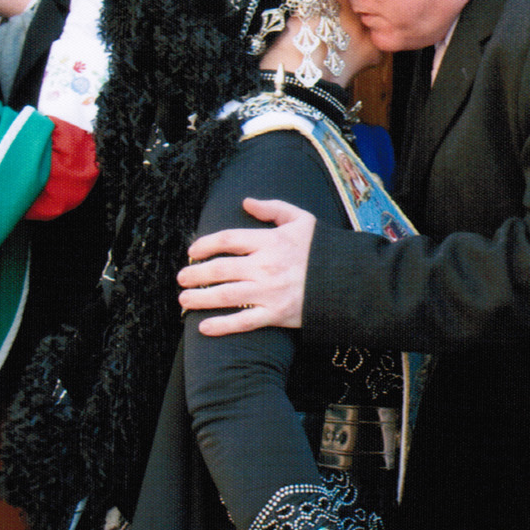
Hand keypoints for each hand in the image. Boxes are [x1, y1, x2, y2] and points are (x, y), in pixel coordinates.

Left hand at [177, 198, 313, 335]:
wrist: (348, 280)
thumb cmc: (323, 249)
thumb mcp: (301, 220)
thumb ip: (273, 209)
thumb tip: (247, 202)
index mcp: (270, 242)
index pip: (227, 240)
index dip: (205, 245)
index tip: (193, 250)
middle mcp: (265, 266)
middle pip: (220, 269)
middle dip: (196, 274)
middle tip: (181, 278)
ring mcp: (270, 292)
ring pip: (226, 295)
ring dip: (200, 299)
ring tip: (183, 300)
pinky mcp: (276, 314)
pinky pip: (243, 322)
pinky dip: (221, 326)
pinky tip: (203, 328)